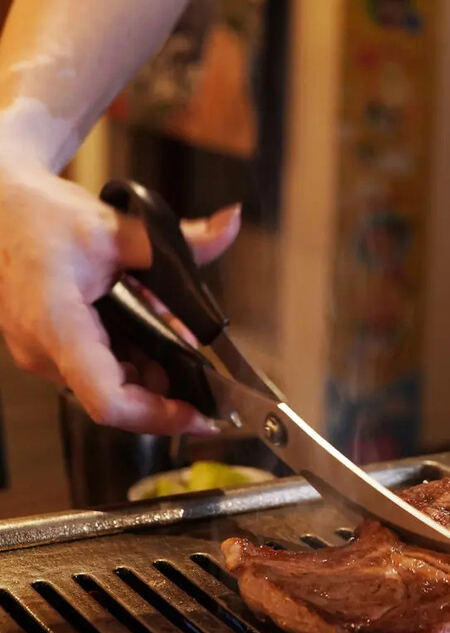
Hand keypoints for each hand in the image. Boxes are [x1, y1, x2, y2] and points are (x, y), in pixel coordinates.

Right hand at [0, 161, 239, 434]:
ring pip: (114, 380)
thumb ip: (178, 239)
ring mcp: (47, 353)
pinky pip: (101, 365)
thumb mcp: (113, 225)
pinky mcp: (53, 347)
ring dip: (155, 363)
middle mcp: (47, 351)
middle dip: (168, 384)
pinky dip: (135, 351)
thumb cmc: (36, 217)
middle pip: (120, 394)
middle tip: (207, 365)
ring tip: (178, 327)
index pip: (108, 399)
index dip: (158, 416)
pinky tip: (154, 322)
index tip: (198, 415)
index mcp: (57, 326)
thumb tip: (229, 224)